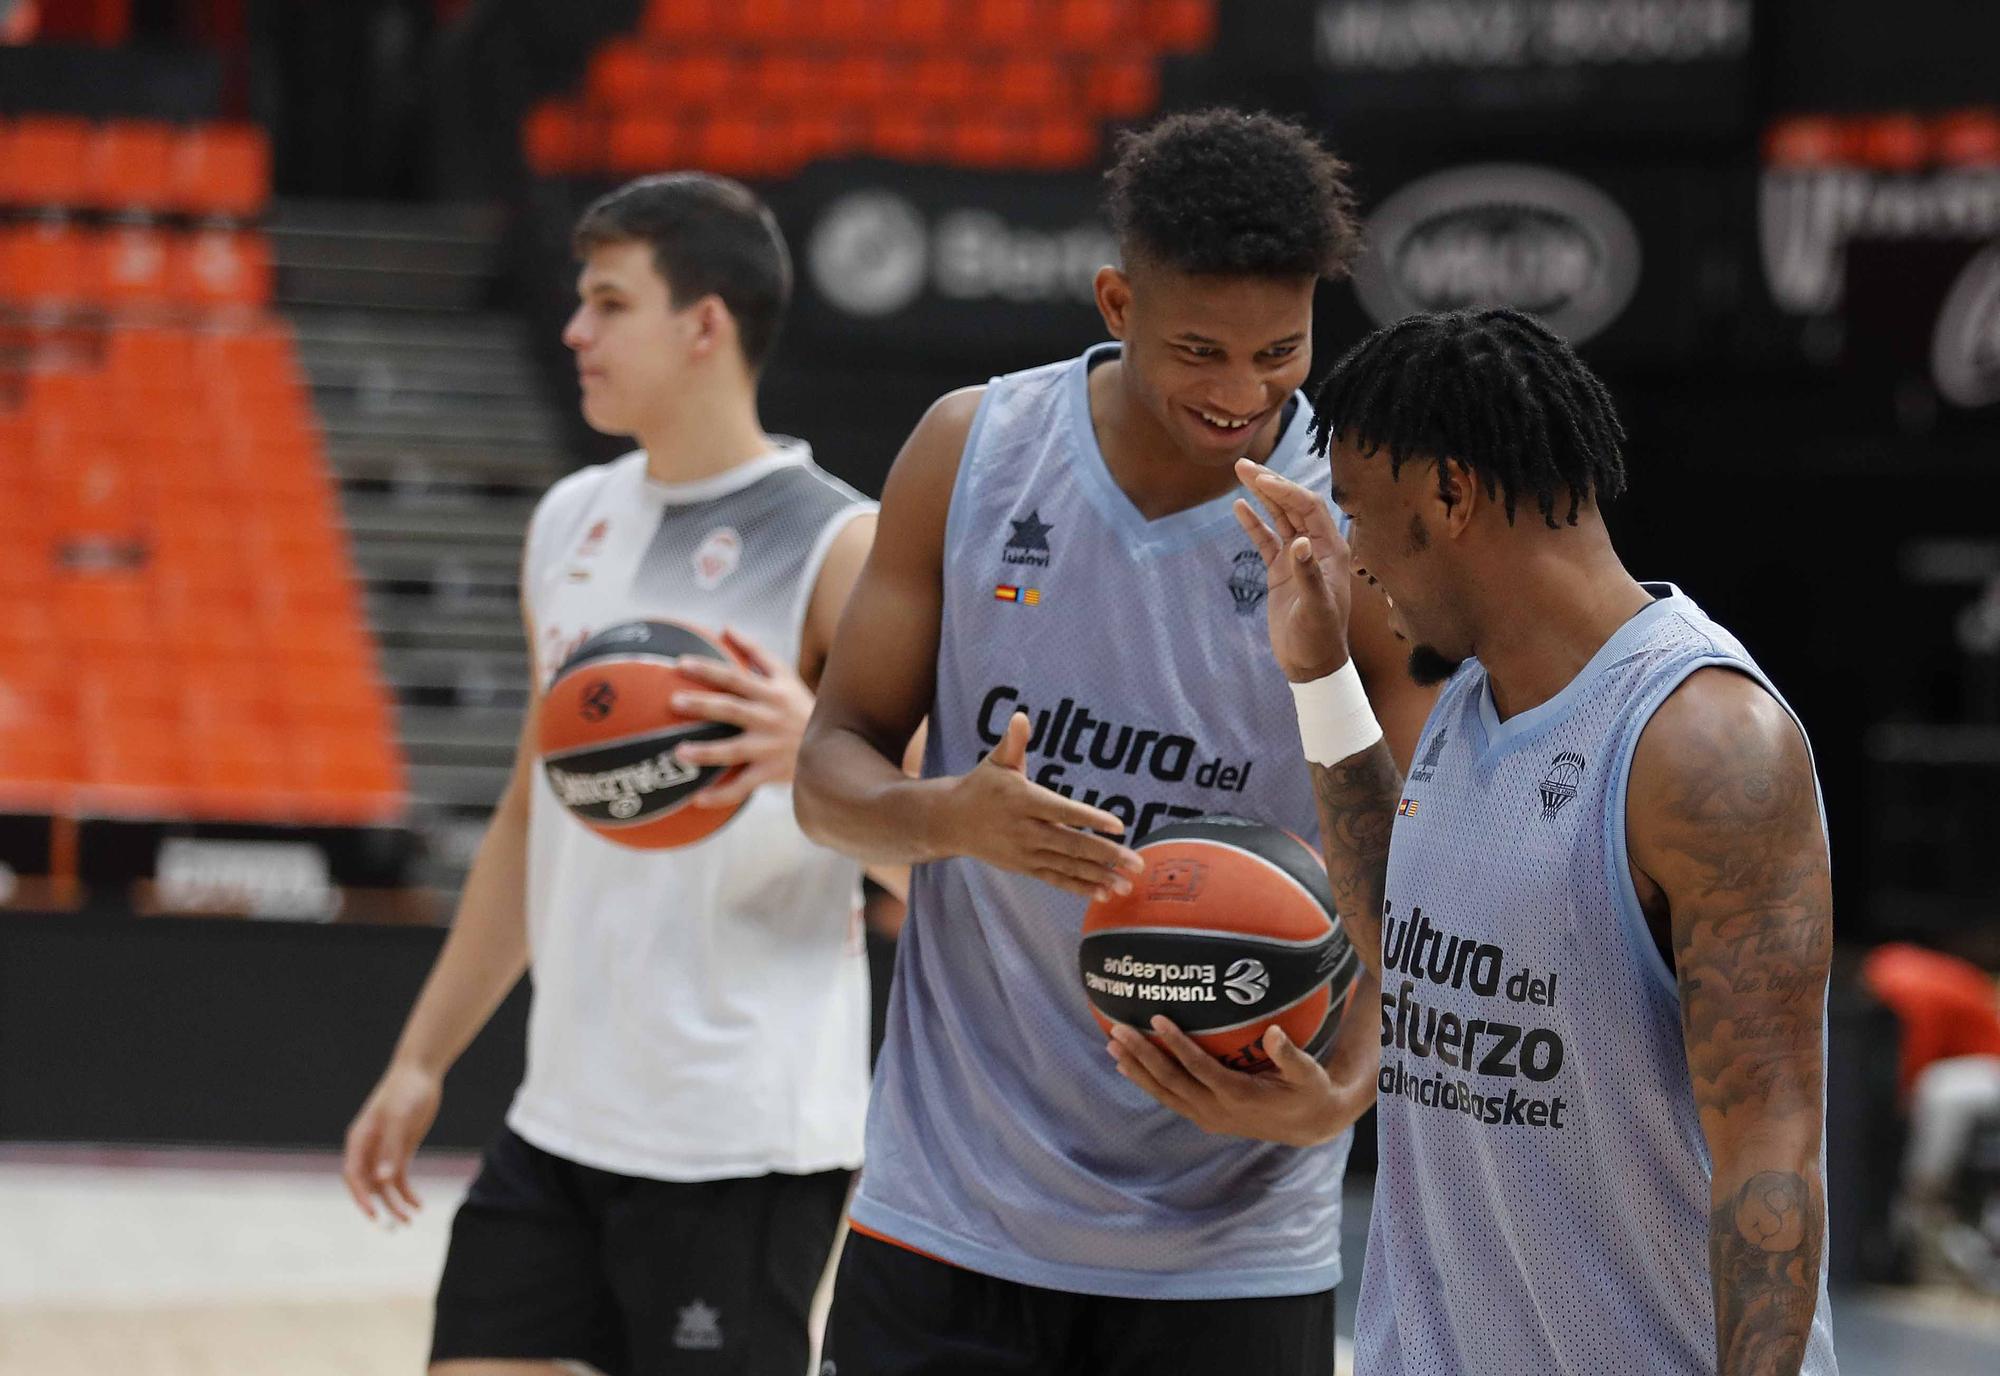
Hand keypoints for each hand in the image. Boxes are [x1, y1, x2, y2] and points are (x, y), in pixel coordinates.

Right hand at [342, 1062, 439, 1223]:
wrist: (421, 1073)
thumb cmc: (405, 1091)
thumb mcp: (399, 1118)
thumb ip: (390, 1149)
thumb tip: (382, 1181)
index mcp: (359, 1139)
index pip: (353, 1175)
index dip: (360, 1196)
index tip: (373, 1214)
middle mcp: (368, 1148)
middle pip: (368, 1184)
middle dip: (380, 1205)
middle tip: (396, 1223)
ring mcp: (384, 1150)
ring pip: (385, 1185)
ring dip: (396, 1203)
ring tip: (410, 1219)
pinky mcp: (401, 1150)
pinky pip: (399, 1177)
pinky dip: (406, 1192)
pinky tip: (417, 1205)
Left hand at [669, 629, 814, 808]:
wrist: (835, 746)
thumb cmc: (801, 705)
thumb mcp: (785, 675)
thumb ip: (755, 652)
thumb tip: (725, 627)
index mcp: (770, 693)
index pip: (735, 677)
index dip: (708, 669)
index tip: (680, 664)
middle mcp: (768, 718)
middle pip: (730, 709)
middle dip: (702, 705)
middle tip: (673, 701)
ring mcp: (769, 748)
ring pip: (733, 751)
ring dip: (705, 752)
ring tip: (678, 752)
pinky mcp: (771, 773)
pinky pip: (743, 786)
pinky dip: (721, 795)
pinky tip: (696, 799)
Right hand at [935, 711, 1145, 899]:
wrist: (950, 821)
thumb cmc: (981, 786)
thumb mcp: (996, 761)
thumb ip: (1014, 741)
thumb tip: (1022, 716)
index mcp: (1024, 801)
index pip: (1062, 811)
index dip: (1090, 819)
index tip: (1118, 825)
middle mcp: (1026, 830)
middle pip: (1071, 844)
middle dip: (1106, 854)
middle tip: (1137, 862)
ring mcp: (1025, 852)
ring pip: (1067, 866)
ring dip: (1099, 877)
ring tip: (1127, 885)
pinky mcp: (1025, 867)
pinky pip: (1056, 879)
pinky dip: (1079, 887)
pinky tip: (1104, 894)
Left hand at [1107, 1016, 1355, 1146]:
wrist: (1310, 1126)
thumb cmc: (1311, 1091)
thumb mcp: (1309, 1073)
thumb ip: (1291, 1055)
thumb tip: (1274, 1032)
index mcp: (1241, 1096)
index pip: (1200, 1068)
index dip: (1177, 1044)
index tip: (1157, 1018)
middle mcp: (1218, 1110)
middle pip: (1172, 1082)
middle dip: (1143, 1056)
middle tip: (1118, 1031)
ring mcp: (1209, 1117)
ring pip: (1165, 1093)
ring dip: (1138, 1070)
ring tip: (1112, 1047)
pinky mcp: (1206, 1119)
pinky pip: (1171, 1099)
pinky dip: (1148, 1083)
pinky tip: (1128, 1068)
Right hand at [1233, 458, 1354, 682]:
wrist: (1311, 663)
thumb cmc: (1319, 637)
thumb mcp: (1316, 608)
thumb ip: (1308, 574)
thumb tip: (1298, 542)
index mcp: (1331, 550)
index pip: (1308, 508)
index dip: (1286, 491)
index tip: (1261, 479)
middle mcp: (1316, 548)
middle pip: (1293, 505)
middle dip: (1271, 484)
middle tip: (1243, 465)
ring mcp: (1297, 558)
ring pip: (1279, 517)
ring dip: (1262, 496)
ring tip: (1240, 474)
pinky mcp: (1281, 571)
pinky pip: (1266, 540)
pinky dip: (1253, 524)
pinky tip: (1238, 507)